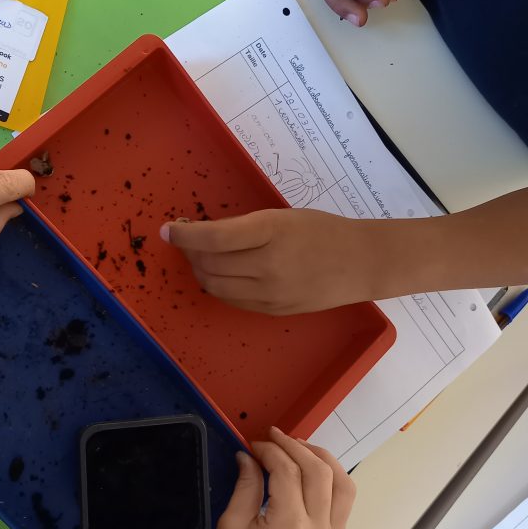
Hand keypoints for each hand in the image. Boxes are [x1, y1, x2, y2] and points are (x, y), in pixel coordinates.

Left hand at [161, 208, 385, 314]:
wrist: (360, 263)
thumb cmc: (322, 231)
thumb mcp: (282, 217)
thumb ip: (244, 228)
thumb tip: (203, 235)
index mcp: (270, 232)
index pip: (213, 237)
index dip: (184, 235)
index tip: (167, 230)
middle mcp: (267, 265)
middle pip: (209, 264)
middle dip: (190, 252)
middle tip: (187, 240)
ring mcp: (269, 293)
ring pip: (215, 285)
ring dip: (201, 271)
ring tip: (202, 257)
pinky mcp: (272, 310)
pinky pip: (232, 300)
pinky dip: (219, 286)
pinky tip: (222, 273)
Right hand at [209, 428, 354, 528]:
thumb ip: (244, 488)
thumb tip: (250, 457)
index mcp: (289, 526)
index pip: (286, 471)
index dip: (269, 450)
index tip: (252, 445)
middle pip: (319, 471)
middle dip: (296, 446)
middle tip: (273, 437)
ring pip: (343, 485)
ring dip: (323, 459)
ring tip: (300, 448)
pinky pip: (344, 505)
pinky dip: (332, 481)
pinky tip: (312, 474)